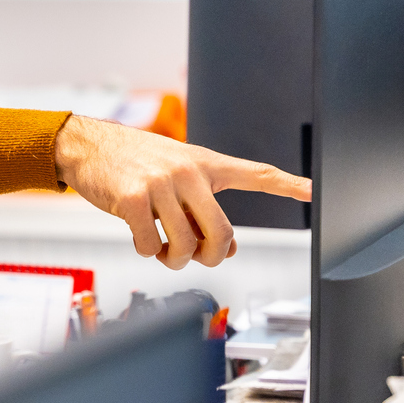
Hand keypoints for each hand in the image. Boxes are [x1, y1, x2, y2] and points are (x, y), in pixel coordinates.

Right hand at [53, 117, 311, 268]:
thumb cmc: (134, 162)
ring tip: (161, 245)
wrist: (87, 145)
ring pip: (185, 247)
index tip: (316, 191)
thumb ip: (203, 209)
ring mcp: (160, 184)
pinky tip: (137, 235)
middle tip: (195, 256)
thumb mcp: (176, 176)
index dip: (289, 184)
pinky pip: (150, 247)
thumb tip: (228, 251)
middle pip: (222, 233)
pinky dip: (145, 250)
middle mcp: (187, 171)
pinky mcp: (131, 199)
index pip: (255, 173)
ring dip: (173, 258)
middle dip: (211, 256)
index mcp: (204, 163)